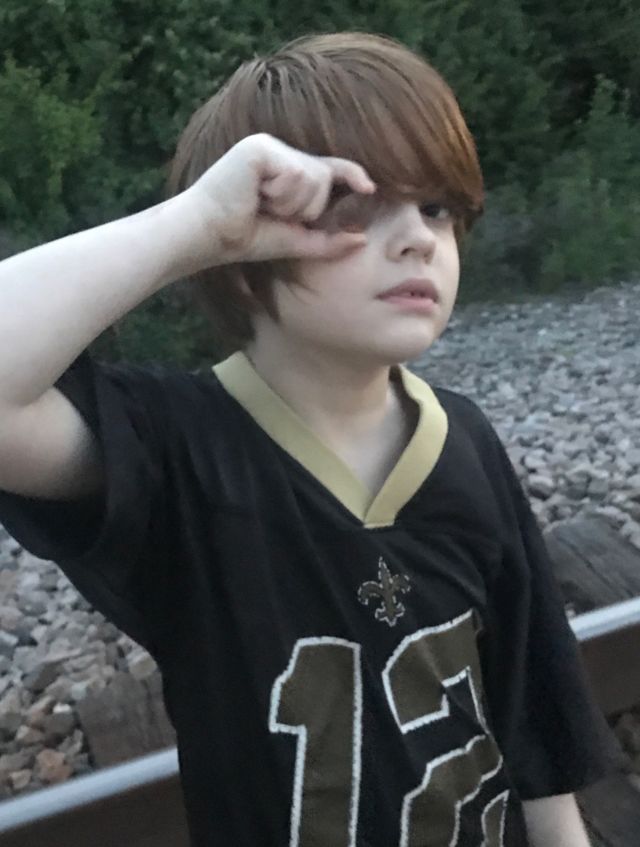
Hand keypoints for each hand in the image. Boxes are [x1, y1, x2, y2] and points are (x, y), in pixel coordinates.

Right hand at [181, 133, 375, 267]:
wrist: (209, 236)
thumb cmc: (245, 237)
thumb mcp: (294, 240)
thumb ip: (328, 240)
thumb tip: (363, 238)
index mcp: (287, 169)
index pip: (329, 167)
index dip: (352, 174)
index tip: (369, 188)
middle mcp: (279, 151)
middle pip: (324, 176)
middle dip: (306, 207)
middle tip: (271, 213)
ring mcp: (268, 145)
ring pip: (311, 177)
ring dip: (290, 204)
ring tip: (261, 205)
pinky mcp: (259, 148)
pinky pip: (294, 173)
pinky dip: (280, 195)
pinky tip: (255, 196)